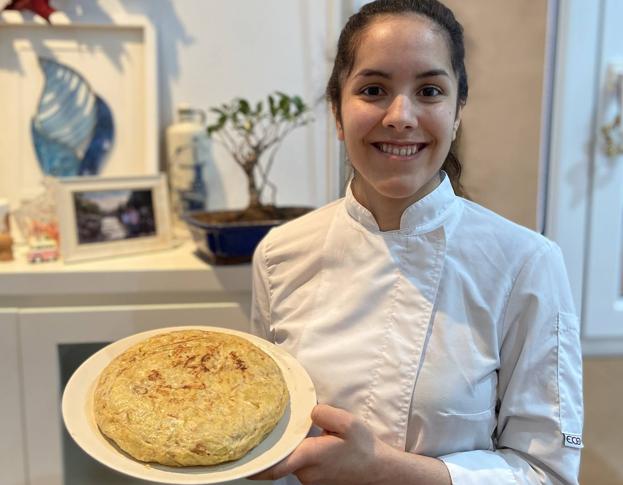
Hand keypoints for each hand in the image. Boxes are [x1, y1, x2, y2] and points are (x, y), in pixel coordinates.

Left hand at [249, 403, 391, 484]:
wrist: (380, 471)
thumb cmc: (364, 447)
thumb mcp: (348, 422)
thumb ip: (325, 413)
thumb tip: (309, 411)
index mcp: (311, 457)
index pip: (276, 466)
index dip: (256, 465)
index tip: (240, 460)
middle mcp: (307, 473)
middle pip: (281, 459)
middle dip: (271, 448)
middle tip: (257, 432)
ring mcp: (311, 480)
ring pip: (291, 462)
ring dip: (287, 450)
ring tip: (283, 431)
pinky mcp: (317, 480)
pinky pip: (300, 465)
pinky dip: (297, 454)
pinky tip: (302, 441)